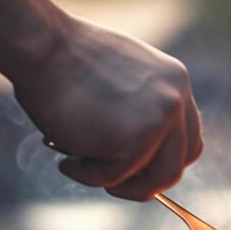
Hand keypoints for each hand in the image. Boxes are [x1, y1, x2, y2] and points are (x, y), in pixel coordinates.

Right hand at [14, 16, 202, 200]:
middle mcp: (176, 100)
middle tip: (111, 183)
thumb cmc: (65, 61)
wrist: (42, 45)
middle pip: (177, 166)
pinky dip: (85, 176)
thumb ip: (138, 111)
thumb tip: (138, 154)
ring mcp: (159, 121)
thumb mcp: (119, 81)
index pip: (188, 140)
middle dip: (144, 184)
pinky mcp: (134, 140)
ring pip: (150, 180)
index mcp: (176, 82)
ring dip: (115, 184)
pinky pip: (112, 178)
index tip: (134, 170)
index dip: (162, 163)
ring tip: (80, 166)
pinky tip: (66, 161)